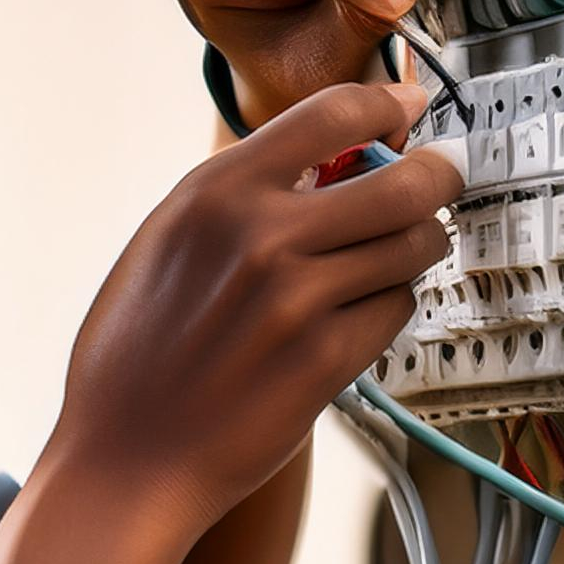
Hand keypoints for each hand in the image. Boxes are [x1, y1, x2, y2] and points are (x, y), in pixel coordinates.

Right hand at [53, 79, 457, 534]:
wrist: (124, 460)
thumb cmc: (133, 363)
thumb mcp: (162, 248)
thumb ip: (236, 200)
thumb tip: (321, 161)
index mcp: (213, 195)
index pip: (332, 112)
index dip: (385, 102)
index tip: (404, 106)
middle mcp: (260, 236)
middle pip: (404, 180)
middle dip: (437, 176)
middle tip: (440, 179)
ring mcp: (299, 300)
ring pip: (414, 244)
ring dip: (416, 246)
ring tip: (389, 257)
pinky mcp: (327, 359)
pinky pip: (398, 307)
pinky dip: (388, 306)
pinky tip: (353, 317)